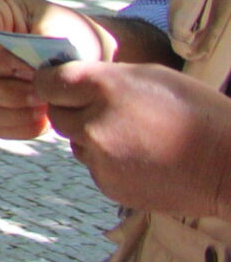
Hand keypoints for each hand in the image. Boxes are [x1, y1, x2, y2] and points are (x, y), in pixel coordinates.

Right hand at [0, 0, 114, 138]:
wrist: (84, 54)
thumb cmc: (72, 34)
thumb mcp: (62, 27)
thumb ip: (42, 43)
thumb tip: (28, 72)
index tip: (35, 72)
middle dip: (7, 93)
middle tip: (42, 96)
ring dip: (10, 112)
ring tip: (43, 108)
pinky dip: (16, 126)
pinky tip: (42, 119)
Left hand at [38, 60, 230, 218]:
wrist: (229, 165)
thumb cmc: (197, 112)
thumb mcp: (151, 76)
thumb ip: (106, 78)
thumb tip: (74, 82)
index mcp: (102, 88)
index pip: (48, 83)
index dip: (52, 83)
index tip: (60, 85)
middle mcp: (93, 123)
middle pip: (58, 115)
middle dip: (73, 111)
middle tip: (105, 111)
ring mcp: (99, 158)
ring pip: (77, 143)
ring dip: (92, 138)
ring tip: (134, 136)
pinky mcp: (109, 185)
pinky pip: (96, 168)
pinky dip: (110, 162)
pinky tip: (142, 158)